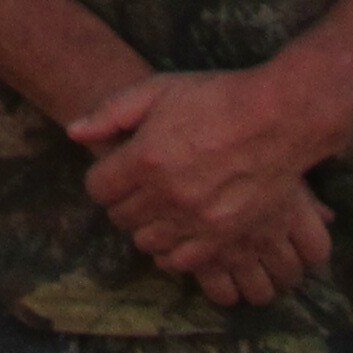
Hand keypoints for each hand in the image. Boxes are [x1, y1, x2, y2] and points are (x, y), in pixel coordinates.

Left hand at [70, 71, 334, 306]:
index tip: (114, 172)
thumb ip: (111, 112)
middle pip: (121, 218)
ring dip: (147, 228)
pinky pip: (184, 262)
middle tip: (136, 189)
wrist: (279, 119)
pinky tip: (180, 230)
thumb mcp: (158, 89)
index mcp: (145, 159)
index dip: (103, 179)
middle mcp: (166, 197)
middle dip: (123, 203)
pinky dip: (175, 250)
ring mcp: (197, 223)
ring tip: (159, 209)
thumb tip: (74, 132)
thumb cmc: (217, 98)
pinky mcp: (226, 241)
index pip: (99, 188)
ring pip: (149, 244)